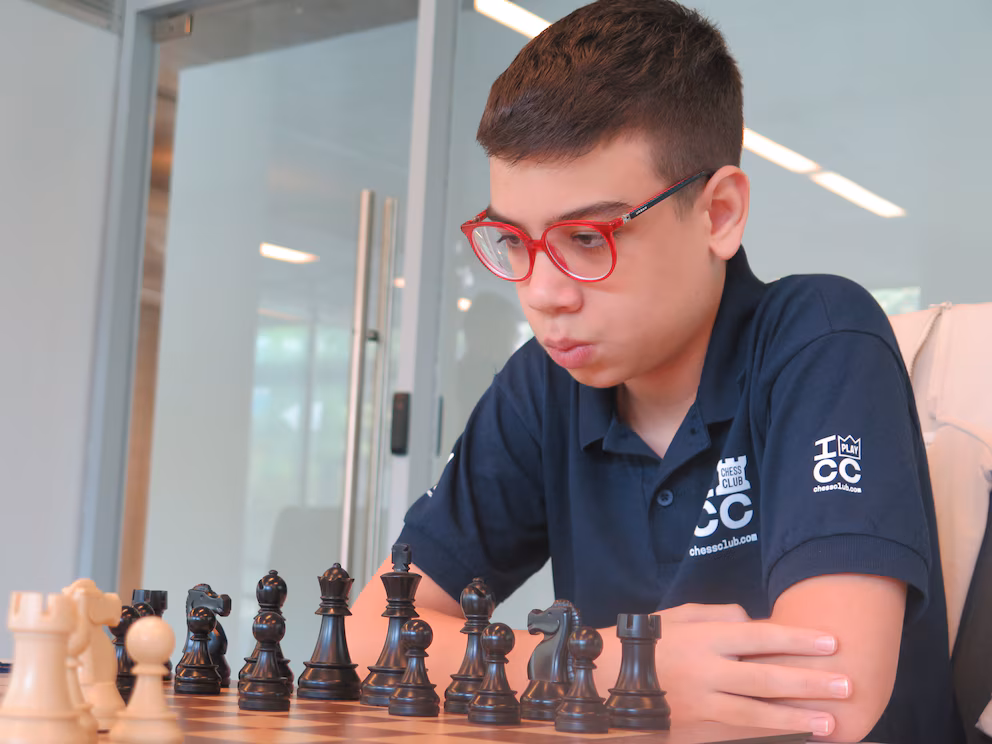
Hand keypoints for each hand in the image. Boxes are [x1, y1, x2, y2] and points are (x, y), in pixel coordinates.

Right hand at [657, 603, 849, 737]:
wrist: (610, 679)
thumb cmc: (651, 641)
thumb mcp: (681, 615)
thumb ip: (720, 614)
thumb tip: (754, 622)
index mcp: (705, 638)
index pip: (760, 636)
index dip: (798, 640)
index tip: (831, 642)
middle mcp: (707, 671)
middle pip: (766, 678)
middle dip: (809, 682)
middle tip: (846, 684)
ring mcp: (702, 703)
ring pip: (757, 713)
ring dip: (797, 718)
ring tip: (831, 723)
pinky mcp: (698, 728)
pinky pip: (739, 731)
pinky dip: (768, 735)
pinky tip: (794, 738)